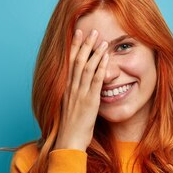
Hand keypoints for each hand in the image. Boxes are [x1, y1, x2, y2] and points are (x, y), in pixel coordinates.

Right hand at [53, 28, 109, 151]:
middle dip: (84, 44)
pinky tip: (106, 58)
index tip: (77, 33)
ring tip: (101, 40)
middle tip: (91, 30)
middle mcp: (71, 88)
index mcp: (66, 89)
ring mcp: (80, 94)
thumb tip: (76, 91)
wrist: (68, 142)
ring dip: (94, 52)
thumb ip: (73, 97)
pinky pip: (95, 81)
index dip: (74, 46)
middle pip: (78, 60)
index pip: (69, 62)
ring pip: (86, 68)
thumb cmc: (70, 129)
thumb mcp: (69, 109)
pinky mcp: (89, 101)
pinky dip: (100, 68)